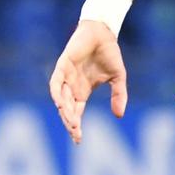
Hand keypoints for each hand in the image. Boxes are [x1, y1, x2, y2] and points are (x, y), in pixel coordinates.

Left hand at [48, 21, 127, 143]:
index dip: (75, 126)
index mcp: (82, 91)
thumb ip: (118, 96)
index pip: (76, 113)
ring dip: (65, 111)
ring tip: (71, 123)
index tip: (78, 140)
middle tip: (75, 134)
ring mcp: (66, 77)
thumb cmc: (109, 54)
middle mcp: (71, 86)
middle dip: (70, 123)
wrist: (103, 34)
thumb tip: (119, 115)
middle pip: (67, 109)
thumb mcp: (118, 78)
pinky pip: (55, 82)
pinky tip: (60, 104)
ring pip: (61, 98)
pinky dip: (56, 93)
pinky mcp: (62, 66)